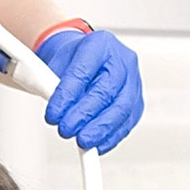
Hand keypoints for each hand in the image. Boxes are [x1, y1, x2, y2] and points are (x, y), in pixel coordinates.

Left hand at [36, 29, 144, 153]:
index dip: (68, 96)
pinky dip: (111, 137)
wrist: (84, 60)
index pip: (83, 72)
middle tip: (66, 129)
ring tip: (82, 141)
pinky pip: (127, 122)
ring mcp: (133, 81)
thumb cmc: (72, 61)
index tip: (53, 114)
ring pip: (122, 109)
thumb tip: (57, 112)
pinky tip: (97, 145)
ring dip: (100, 130)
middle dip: (85, 116)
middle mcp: (121, 60)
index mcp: (100, 44)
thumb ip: (54, 85)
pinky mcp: (137, 102)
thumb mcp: (56, 65)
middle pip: (107, 92)